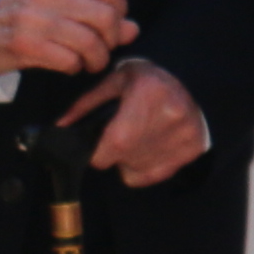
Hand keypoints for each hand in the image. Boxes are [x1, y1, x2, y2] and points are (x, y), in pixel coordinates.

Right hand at [0, 0, 136, 79]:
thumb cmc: (25, 16)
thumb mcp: (58, 4)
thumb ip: (97, 12)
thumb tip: (132, 28)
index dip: (120, 9)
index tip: (112, 24)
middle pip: (105, 17)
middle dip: (111, 40)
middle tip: (103, 49)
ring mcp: (34, 19)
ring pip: (90, 42)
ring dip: (96, 59)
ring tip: (89, 63)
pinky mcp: (24, 45)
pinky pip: (68, 60)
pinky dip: (74, 67)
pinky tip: (67, 66)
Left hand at [57, 57, 210, 187]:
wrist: (193, 77)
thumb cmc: (148, 79)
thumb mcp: (114, 82)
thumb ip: (85, 105)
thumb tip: (60, 127)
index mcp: (143, 100)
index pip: (110, 149)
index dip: (98, 150)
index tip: (100, 143)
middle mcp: (166, 121)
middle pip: (122, 161)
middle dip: (114, 152)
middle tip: (122, 133)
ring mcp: (181, 137)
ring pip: (136, 170)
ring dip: (129, 160)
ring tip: (138, 136)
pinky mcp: (192, 149)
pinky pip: (154, 175)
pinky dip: (146, 167)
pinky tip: (150, 147)